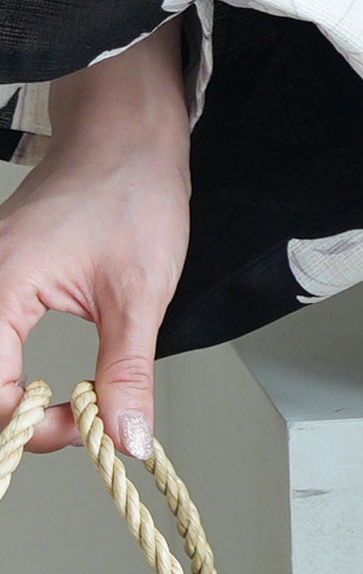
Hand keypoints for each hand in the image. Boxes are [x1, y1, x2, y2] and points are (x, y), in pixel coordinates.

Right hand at [0, 14, 191, 455]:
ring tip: (70, 405)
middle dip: (19, 419)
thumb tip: (125, 437)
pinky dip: (10, 373)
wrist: (126, 136)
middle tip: (81, 423)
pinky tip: (45, 382)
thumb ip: (126, 373)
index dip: (35, 426)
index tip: (90, 428)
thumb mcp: (138, 297)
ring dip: (13, 399)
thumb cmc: (131, 196)